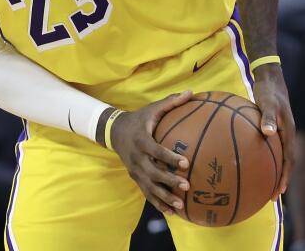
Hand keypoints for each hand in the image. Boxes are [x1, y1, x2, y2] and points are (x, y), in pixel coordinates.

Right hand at [110, 91, 192, 215]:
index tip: (184, 162)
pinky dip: (158, 203)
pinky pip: (146, 193)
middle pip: (153, 172)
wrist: (113, 131)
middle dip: (169, 180)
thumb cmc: (139, 119)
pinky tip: (171, 213)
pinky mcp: (135, 177)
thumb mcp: (151, 109)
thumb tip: (191, 92)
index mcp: (141, 140)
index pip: (155, 150)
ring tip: (180, 205)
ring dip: (164, 196)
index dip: (169, 157)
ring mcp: (135, 169)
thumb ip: (171, 102)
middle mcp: (137, 158)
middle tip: (186, 186)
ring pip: (149, 186)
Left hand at [252, 63, 294, 198]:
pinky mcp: (268, 128)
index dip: (284, 177)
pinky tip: (243, 159)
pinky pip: (264, 146)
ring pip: (274, 156)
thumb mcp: (269, 102)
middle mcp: (284, 136)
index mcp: (288, 134)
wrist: (270, 79)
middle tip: (269, 196)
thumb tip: (268, 133)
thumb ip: (269, 117)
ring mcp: (278, 133)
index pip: (288, 161)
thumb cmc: (269, 91)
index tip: (277, 192)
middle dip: (278, 180)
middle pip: (283, 163)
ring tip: (258, 183)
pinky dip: (258, 155)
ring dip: (269, 170)